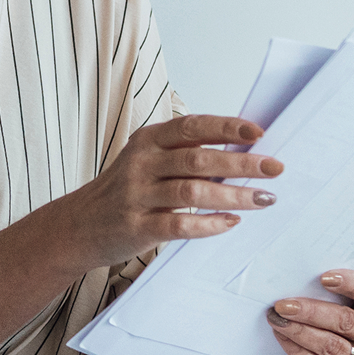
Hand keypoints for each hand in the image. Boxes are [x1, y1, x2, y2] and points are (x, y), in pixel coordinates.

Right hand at [63, 116, 283, 271]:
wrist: (79, 226)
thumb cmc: (126, 191)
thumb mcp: (147, 160)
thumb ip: (185, 153)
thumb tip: (244, 150)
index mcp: (148, 140)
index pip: (192, 126)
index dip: (226, 128)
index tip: (259, 132)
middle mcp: (141, 164)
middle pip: (198, 159)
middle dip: (241, 163)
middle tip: (275, 168)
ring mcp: (137, 196)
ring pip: (193, 192)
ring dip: (233, 195)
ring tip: (264, 198)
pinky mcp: (137, 228)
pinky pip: (179, 225)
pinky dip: (209, 224)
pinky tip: (231, 223)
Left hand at [265, 271, 353, 354]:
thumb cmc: (342, 328)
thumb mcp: (350, 305)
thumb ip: (338, 292)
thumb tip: (304, 276)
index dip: (349, 283)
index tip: (323, 277)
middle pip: (347, 321)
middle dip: (311, 311)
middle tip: (284, 304)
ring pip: (332, 345)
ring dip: (300, 331)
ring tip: (278, 320)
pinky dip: (298, 351)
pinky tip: (284, 339)